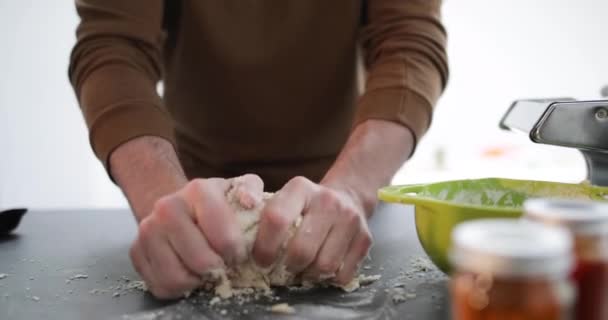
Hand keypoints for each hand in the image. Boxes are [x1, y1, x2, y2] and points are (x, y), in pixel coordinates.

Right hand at [129, 174, 263, 298]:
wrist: (181, 206)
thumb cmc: (217, 203)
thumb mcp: (240, 188)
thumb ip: (251, 190)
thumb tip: (251, 202)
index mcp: (199, 190)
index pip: (225, 239)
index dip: (237, 254)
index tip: (238, 252)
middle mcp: (168, 207)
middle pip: (201, 262)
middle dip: (218, 269)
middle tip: (222, 263)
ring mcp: (148, 229)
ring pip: (177, 277)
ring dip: (197, 280)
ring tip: (205, 268)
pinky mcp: (136, 251)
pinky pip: (160, 286)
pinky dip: (178, 287)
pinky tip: (188, 271)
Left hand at [253, 176, 371, 284]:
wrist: (349, 196)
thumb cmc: (306, 205)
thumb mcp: (286, 198)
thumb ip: (267, 216)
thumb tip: (242, 249)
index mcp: (300, 188)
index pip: (276, 219)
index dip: (264, 247)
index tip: (260, 260)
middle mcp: (327, 201)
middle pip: (301, 250)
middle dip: (288, 266)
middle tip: (285, 267)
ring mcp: (349, 219)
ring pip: (323, 265)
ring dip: (310, 274)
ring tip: (304, 267)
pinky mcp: (365, 238)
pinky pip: (342, 273)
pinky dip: (330, 278)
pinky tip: (323, 266)